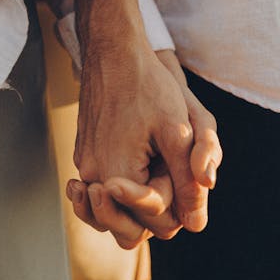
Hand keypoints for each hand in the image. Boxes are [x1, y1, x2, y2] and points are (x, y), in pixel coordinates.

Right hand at [67, 46, 221, 247]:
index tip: (179, 170)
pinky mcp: (82, 153)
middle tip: (168, 174)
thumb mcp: (177, 132)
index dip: (176, 206)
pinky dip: (120, 188)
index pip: (152, 223)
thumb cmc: (147, 86)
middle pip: (125, 226)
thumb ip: (186, 181)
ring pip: (111, 210)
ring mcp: (84, 165)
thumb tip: (197, 223)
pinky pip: (100, 187)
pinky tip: (136, 164)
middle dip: (153, 210)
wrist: (113, 52)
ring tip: (154, 172)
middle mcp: (93, 176)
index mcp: (117, 175)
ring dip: (135, 203)